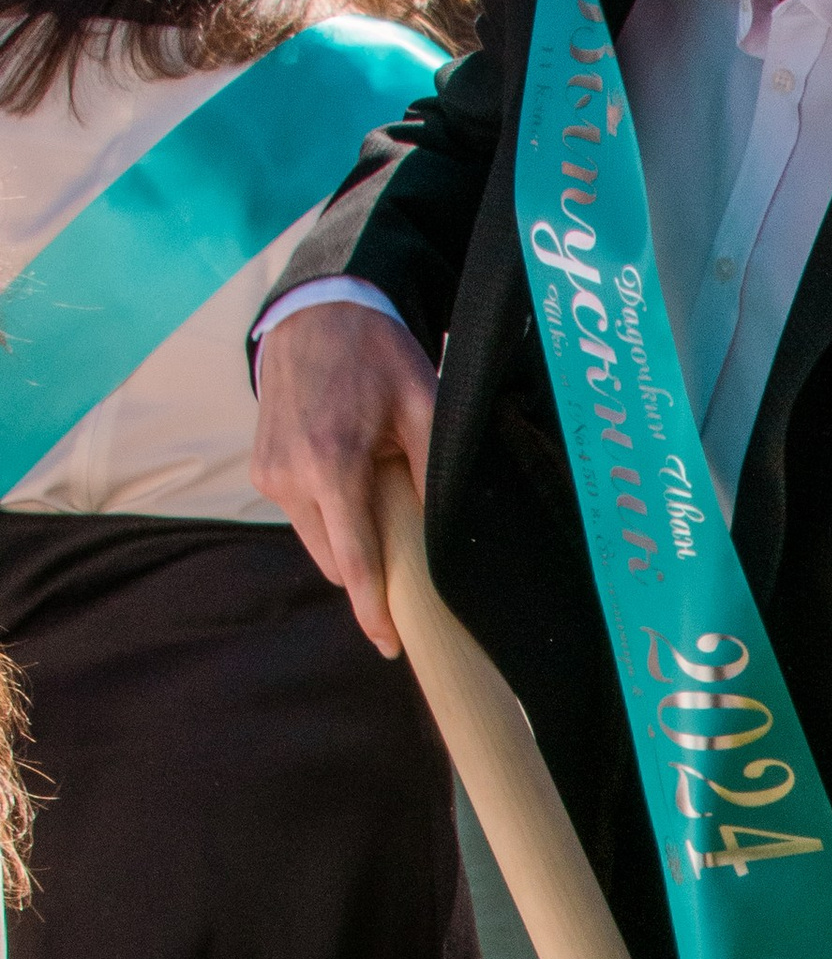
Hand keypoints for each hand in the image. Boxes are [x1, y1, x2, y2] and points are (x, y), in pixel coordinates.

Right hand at [249, 303, 439, 658]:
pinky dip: (329, 513)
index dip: (374, 609)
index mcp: (331, 464)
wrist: (313, 313)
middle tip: (405, 549)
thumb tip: (445, 536)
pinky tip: (348, 478)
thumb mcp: (422, 405)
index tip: (390, 645)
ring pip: (317, 540)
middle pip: (334, 561)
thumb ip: (434, 472)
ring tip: (375, 491)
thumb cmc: (375, 355)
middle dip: (367, 568)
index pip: (354, 560)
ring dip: (348, 536)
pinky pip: (301, 515)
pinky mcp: (260, 469)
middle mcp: (290, 476)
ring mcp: (268, 474)